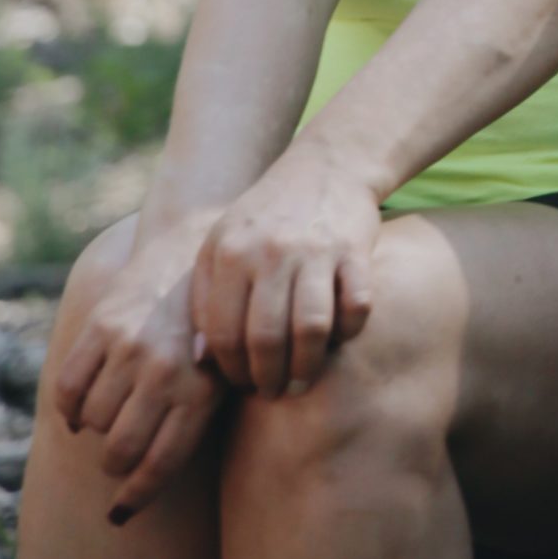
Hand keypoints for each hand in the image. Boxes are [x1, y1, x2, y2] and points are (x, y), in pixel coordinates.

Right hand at [55, 217, 228, 519]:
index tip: (121, 512)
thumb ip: (198, 418)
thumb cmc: (217, 322)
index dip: (135, 498)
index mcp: (203, 391)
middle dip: (115, 465)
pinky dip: (71, 406)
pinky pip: (68, 388)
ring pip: (92, 422)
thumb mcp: (227, 369)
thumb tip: (151, 478)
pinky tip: (85, 404)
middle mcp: (166, 372)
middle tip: (118, 459)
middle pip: (120, 450)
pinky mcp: (103, 325)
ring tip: (111, 419)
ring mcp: (131, 347)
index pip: (159, 466)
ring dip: (96, 430)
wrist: (197, 245)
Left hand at [190, 141, 378, 398]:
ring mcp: (315, 250)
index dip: (231, 370)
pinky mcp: (355, 251)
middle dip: (269, 378)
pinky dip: (347, 333)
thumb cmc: (267, 218)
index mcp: (229, 253)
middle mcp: (269, 251)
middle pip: (266, 338)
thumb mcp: (223, 245)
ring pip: (311, 330)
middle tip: (274, 392)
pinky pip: (355, 309)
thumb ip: (207, 297)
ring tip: (302, 381)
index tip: (242, 383)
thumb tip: (202, 360)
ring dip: (307, 367)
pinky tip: (337, 341)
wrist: (327, 166)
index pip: (222, 334)